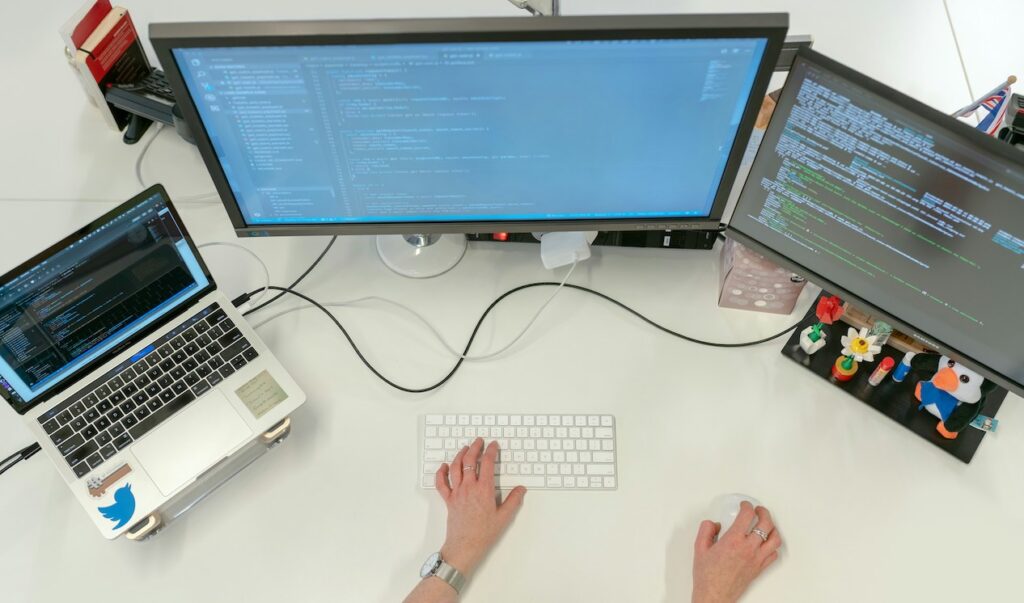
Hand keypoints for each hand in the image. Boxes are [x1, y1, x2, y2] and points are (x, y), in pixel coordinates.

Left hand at [435, 438, 526, 575]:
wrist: (465, 546)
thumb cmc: (484, 533)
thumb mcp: (504, 517)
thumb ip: (514, 500)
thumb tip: (521, 489)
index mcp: (484, 489)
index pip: (487, 463)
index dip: (491, 451)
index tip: (493, 445)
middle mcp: (469, 487)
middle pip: (469, 461)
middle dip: (475, 447)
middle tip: (479, 441)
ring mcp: (457, 493)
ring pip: (455, 468)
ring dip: (459, 455)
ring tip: (465, 448)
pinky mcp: (448, 500)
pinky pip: (441, 483)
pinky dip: (441, 472)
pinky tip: (444, 466)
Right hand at [692, 502, 781, 602]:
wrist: (714, 595)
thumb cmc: (707, 576)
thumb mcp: (699, 548)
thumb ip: (706, 530)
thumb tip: (714, 524)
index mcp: (733, 540)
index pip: (747, 515)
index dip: (747, 506)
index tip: (744, 505)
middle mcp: (748, 548)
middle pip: (766, 523)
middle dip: (763, 512)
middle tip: (758, 510)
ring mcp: (756, 559)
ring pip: (775, 539)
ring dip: (772, 528)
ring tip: (767, 524)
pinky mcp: (760, 568)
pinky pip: (773, 554)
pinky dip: (773, 545)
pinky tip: (767, 543)